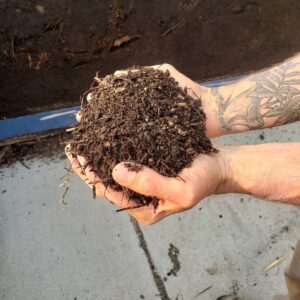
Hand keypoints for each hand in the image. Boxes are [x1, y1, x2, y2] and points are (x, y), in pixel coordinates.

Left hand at [66, 64, 227, 223]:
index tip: (77, 156)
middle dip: (90, 164)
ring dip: (99, 154)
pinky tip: (106, 134)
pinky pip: (125, 158)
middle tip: (74, 146)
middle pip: (107, 182)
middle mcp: (139, 197)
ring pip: (113, 169)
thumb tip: (115, 172)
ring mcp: (142, 182)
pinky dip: (113, 147)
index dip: (91, 175)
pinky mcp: (146, 168)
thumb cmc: (204, 180)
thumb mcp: (181, 190)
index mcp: (143, 209)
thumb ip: (150, 184)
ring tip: (85, 138)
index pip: (109, 193)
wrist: (219, 166)